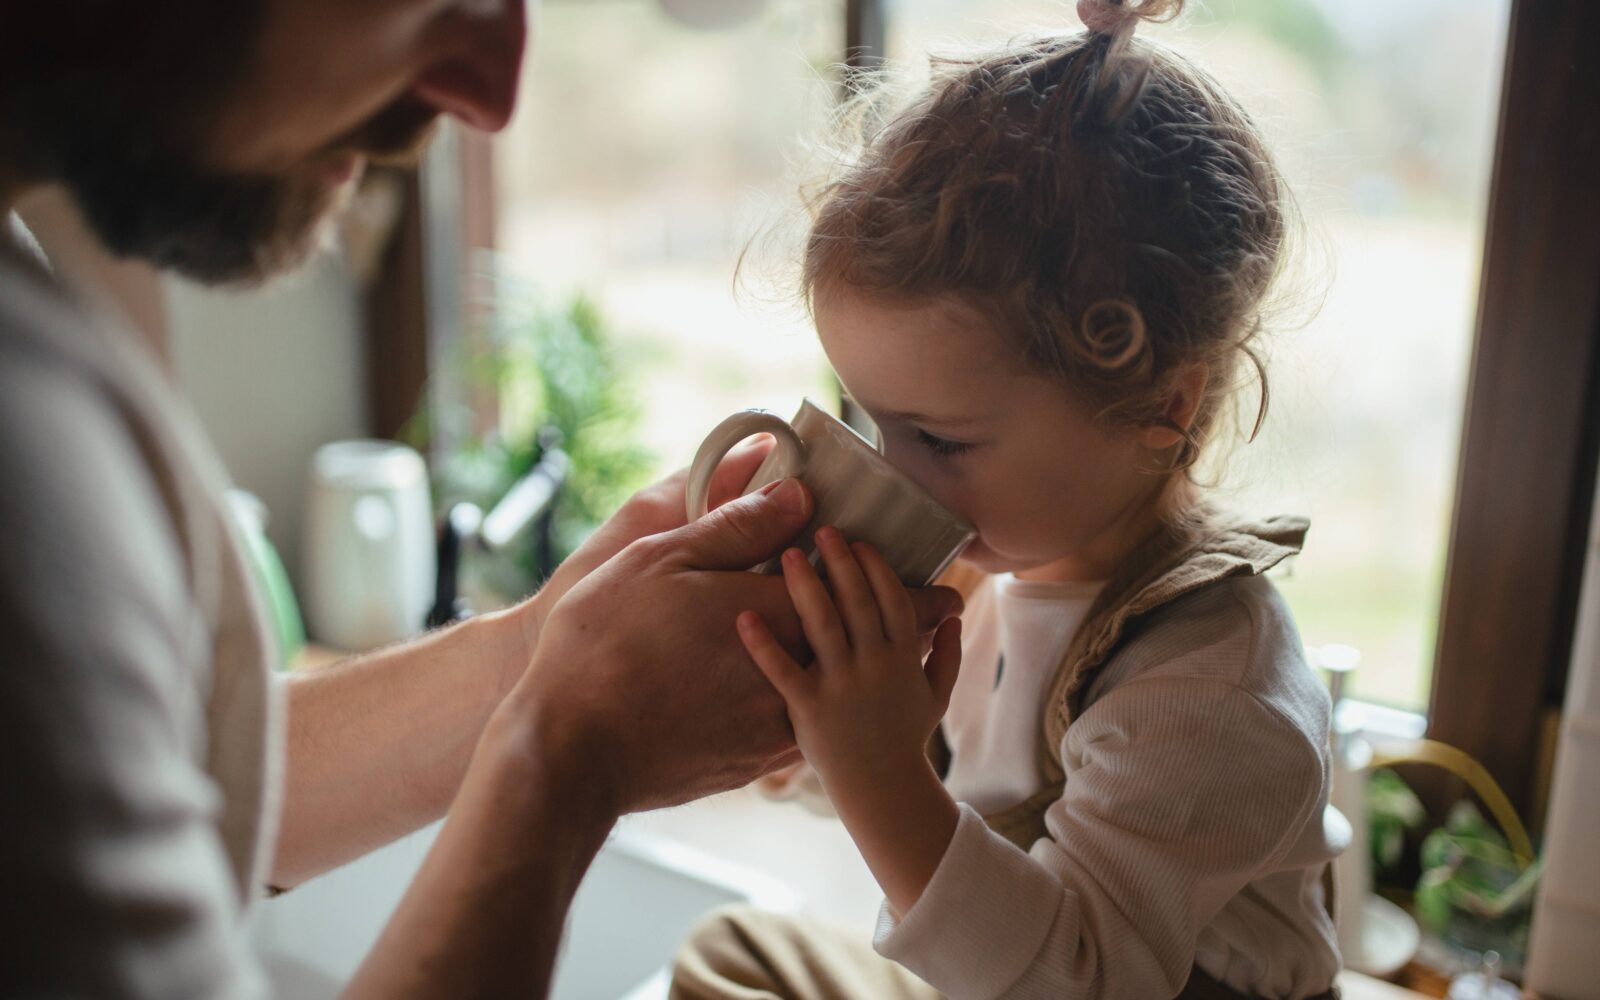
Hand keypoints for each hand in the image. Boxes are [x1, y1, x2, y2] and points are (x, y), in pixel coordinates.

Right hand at [494, 480, 963, 816]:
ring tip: (885, 659)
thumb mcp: (658, 561)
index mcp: (771, 615)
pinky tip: (823, 706)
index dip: (907, 592)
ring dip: (865, 675)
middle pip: (862, 649)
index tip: (944, 587)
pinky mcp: (749, 763)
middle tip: (932, 616)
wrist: (570, 753)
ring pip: (840, 694)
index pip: (859, 598)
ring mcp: (771, 726)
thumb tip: (797, 497)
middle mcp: (786, 674)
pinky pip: (806, 731)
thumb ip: (734, 529)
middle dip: (898, 630)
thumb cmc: (602, 646)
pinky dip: (829, 711)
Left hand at [737, 526, 963, 796]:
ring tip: (788, 555)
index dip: (876, 568)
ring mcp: (841, 686)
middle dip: (840, 562)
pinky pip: (783, 672)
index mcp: (901, 657)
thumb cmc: (904, 739)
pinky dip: (763, 645)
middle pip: (857, 601)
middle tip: (822, 530)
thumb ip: (947, 654)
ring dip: (805, 587)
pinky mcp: (810, 708)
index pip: (892, 599)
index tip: (859, 543)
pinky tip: (743, 617)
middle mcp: (874, 664)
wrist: (882, 788)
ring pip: (823, 625)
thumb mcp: (938, 697)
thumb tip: (954, 615)